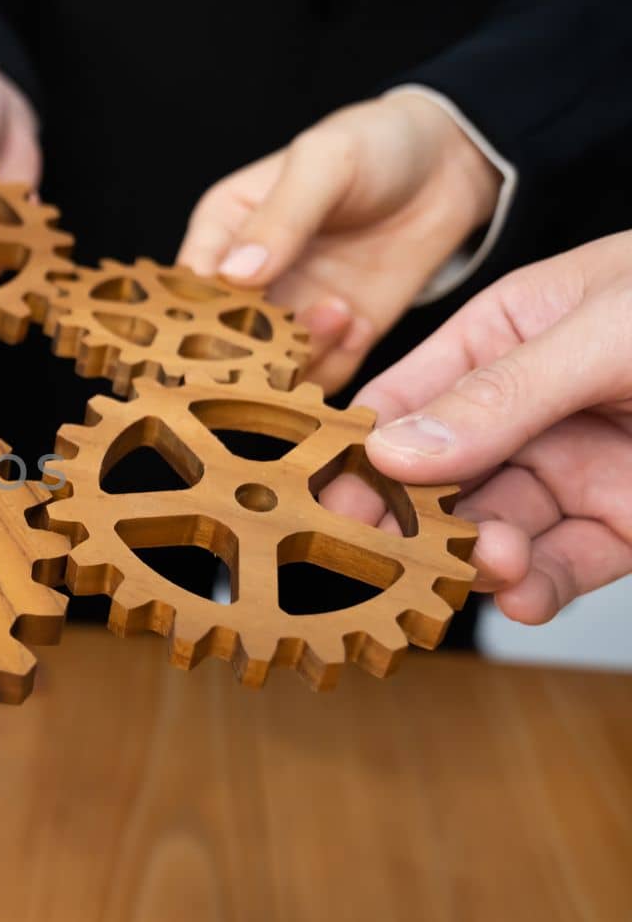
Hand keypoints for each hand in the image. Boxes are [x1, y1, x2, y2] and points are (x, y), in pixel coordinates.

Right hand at [178, 90, 502, 391]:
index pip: (189, 288)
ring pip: (270, 366)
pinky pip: (323, 375)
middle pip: (223, 339)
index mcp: (222, 231)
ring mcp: (293, 311)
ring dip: (301, 354)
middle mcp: (248, 280)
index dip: (196, 315)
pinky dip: (337, 362)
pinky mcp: (339, 335)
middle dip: (252, 346)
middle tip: (293, 325)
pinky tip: (360, 323)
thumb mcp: (325, 162)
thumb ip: (281, 217)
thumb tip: (235, 273)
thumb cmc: (376, 143)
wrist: (449, 163)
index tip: (226, 323)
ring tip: (340, 311)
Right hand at [354, 231, 631, 623]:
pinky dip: (538, 585)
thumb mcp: (611, 330)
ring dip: (481, 554)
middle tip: (388, 557)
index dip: (360, 449)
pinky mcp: (626, 520)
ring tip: (489, 567)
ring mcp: (579, 465)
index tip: (321, 498)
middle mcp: (531, 406)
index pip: (406, 395)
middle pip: (441, 473)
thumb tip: (397, 450)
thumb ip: (504, 393)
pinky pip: (563, 562)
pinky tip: (525, 591)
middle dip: (417, 517)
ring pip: (498, 524)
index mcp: (508, 334)